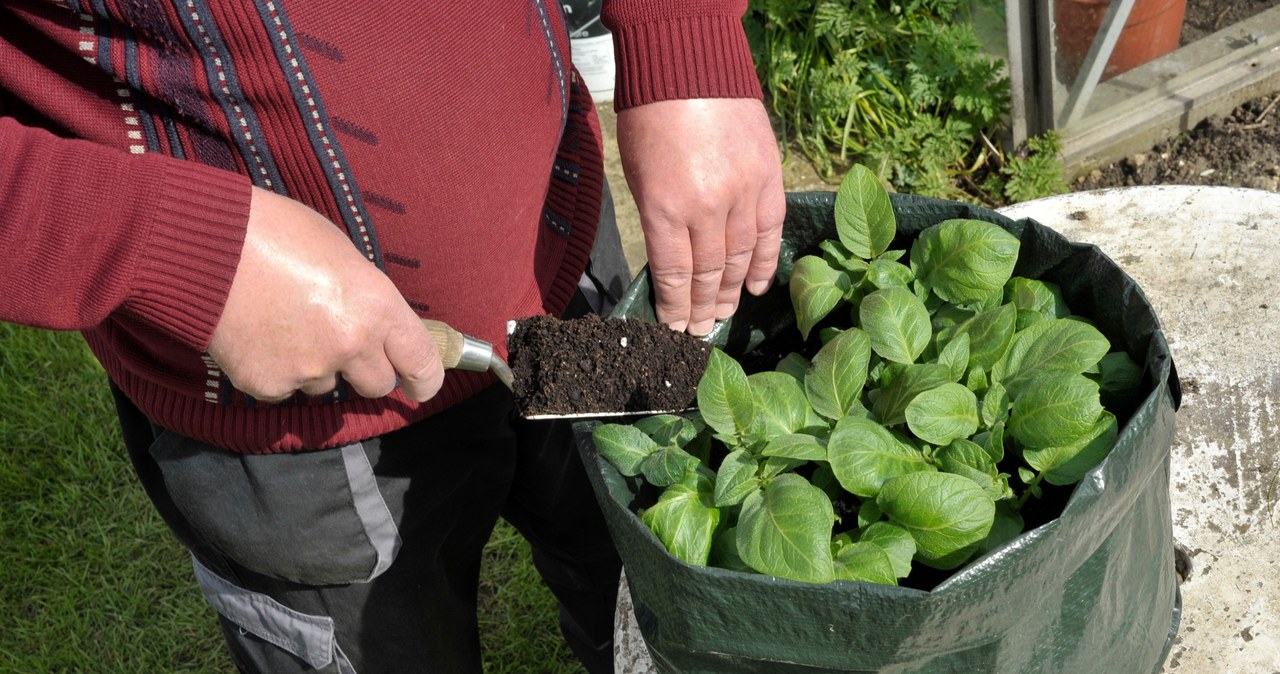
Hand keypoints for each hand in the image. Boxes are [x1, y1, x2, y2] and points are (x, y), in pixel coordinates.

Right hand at [207, 187, 443, 401]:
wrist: (201, 245)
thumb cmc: (273, 232)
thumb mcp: (341, 254)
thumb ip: (366, 297)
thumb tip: (376, 324)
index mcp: (377, 305)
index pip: (421, 363)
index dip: (424, 380)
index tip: (419, 386)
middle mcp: (350, 344)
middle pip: (377, 385)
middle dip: (365, 370)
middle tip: (340, 344)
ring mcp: (308, 369)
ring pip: (326, 387)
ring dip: (315, 367)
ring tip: (284, 324)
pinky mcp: (267, 385)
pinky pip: (284, 390)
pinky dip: (275, 371)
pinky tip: (257, 336)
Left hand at [616, 98, 784, 335]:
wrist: (689, 67)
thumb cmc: (650, 118)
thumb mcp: (638, 174)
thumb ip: (657, 220)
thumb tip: (672, 263)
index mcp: (666, 207)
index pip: (674, 275)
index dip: (674, 308)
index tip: (673, 330)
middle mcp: (707, 207)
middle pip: (707, 273)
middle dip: (701, 308)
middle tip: (699, 332)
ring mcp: (743, 192)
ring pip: (740, 258)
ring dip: (729, 292)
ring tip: (722, 316)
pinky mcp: (769, 177)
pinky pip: (770, 231)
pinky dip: (763, 263)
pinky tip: (754, 286)